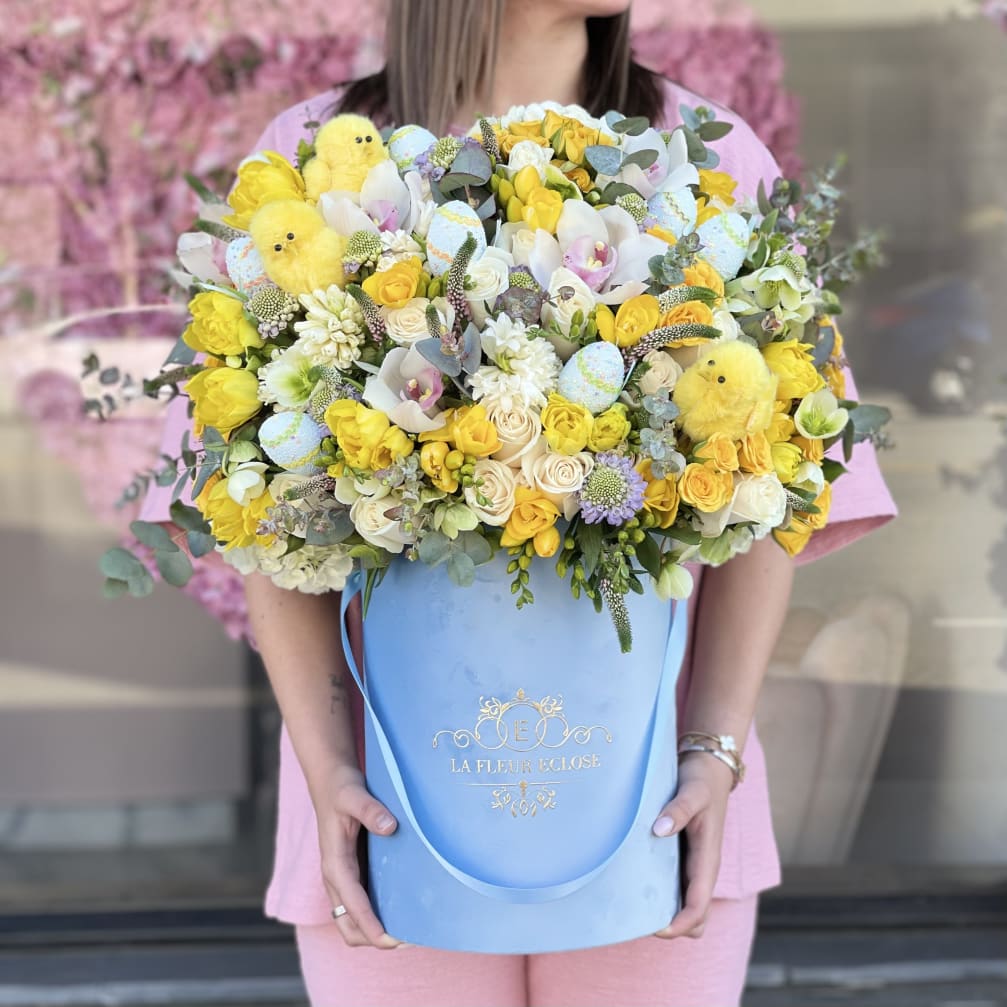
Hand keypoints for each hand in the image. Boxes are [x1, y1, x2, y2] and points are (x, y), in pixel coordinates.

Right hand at [313, 764, 402, 948]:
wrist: (331, 779)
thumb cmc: (341, 787)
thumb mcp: (354, 793)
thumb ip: (369, 809)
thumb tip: (389, 827)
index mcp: (334, 865)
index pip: (352, 907)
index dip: (372, 927)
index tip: (393, 940)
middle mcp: (336, 878)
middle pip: (349, 927)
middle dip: (375, 939)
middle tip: (410, 938)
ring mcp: (344, 878)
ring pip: (354, 921)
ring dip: (377, 931)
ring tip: (411, 929)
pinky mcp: (353, 872)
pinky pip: (362, 905)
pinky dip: (378, 916)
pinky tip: (404, 907)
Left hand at [651, 750, 734, 939]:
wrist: (709, 768)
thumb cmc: (702, 781)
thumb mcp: (692, 791)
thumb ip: (678, 809)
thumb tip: (660, 830)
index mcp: (708, 859)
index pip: (699, 906)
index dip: (680, 924)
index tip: (656, 928)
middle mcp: (702, 868)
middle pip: (695, 917)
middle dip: (673, 926)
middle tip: (639, 919)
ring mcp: (693, 865)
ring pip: (685, 905)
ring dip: (666, 914)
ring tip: (634, 908)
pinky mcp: (684, 858)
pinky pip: (675, 888)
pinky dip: (661, 896)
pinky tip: (636, 885)